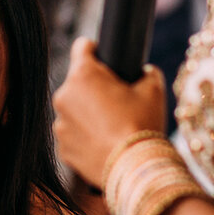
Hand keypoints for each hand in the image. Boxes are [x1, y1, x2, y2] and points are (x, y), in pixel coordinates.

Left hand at [52, 37, 166, 188]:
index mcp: (83, 74)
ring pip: (74, 109)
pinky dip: (84, 136)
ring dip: (87, 113)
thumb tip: (143, 71)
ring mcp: (60, 123)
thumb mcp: (153, 89)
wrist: (135, 168)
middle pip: (78, 82)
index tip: (103, 57)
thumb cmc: (143, 124)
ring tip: (111, 126)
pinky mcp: (61, 147)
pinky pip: (72, 134)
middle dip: (94, 87)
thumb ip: (146, 72)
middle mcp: (63, 95)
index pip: (82, 46)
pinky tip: (104, 143)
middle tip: (117, 101)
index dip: (95, 50)